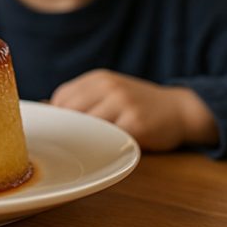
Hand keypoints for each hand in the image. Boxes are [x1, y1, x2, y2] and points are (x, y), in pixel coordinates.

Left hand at [50, 69, 217, 150]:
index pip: (61, 97)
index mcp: (98, 78)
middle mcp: (109, 86)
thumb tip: (46, 109)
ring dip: (85, 139)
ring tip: (92, 146)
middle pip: (69, 111)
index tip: (62, 130)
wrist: (180, 109)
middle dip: (67, 129)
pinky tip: (110, 148)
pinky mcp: (135, 123)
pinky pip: (109, 139)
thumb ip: (82, 99)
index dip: (57, 116)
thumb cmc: (137, 104)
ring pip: (87, 125)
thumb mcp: (109, 92)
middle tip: (72, 144)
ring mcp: (123, 103)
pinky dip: (105, 146)